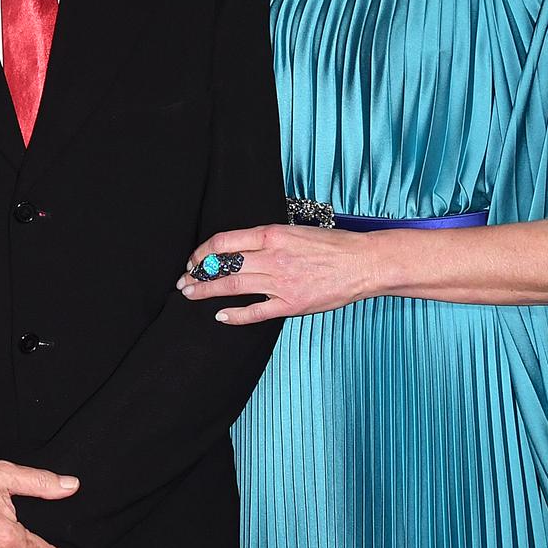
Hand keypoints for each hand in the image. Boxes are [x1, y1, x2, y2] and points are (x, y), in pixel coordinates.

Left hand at [176, 224, 389, 322]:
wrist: (364, 263)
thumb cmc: (334, 245)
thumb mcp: (296, 231)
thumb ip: (268, 239)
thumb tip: (240, 248)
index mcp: (272, 234)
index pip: (225, 242)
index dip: (203, 251)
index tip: (194, 258)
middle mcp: (272, 257)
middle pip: (223, 266)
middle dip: (198, 274)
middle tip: (183, 281)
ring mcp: (280, 283)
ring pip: (233, 287)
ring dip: (207, 292)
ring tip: (191, 295)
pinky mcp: (291, 304)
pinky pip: (255, 311)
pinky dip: (235, 315)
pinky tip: (221, 316)